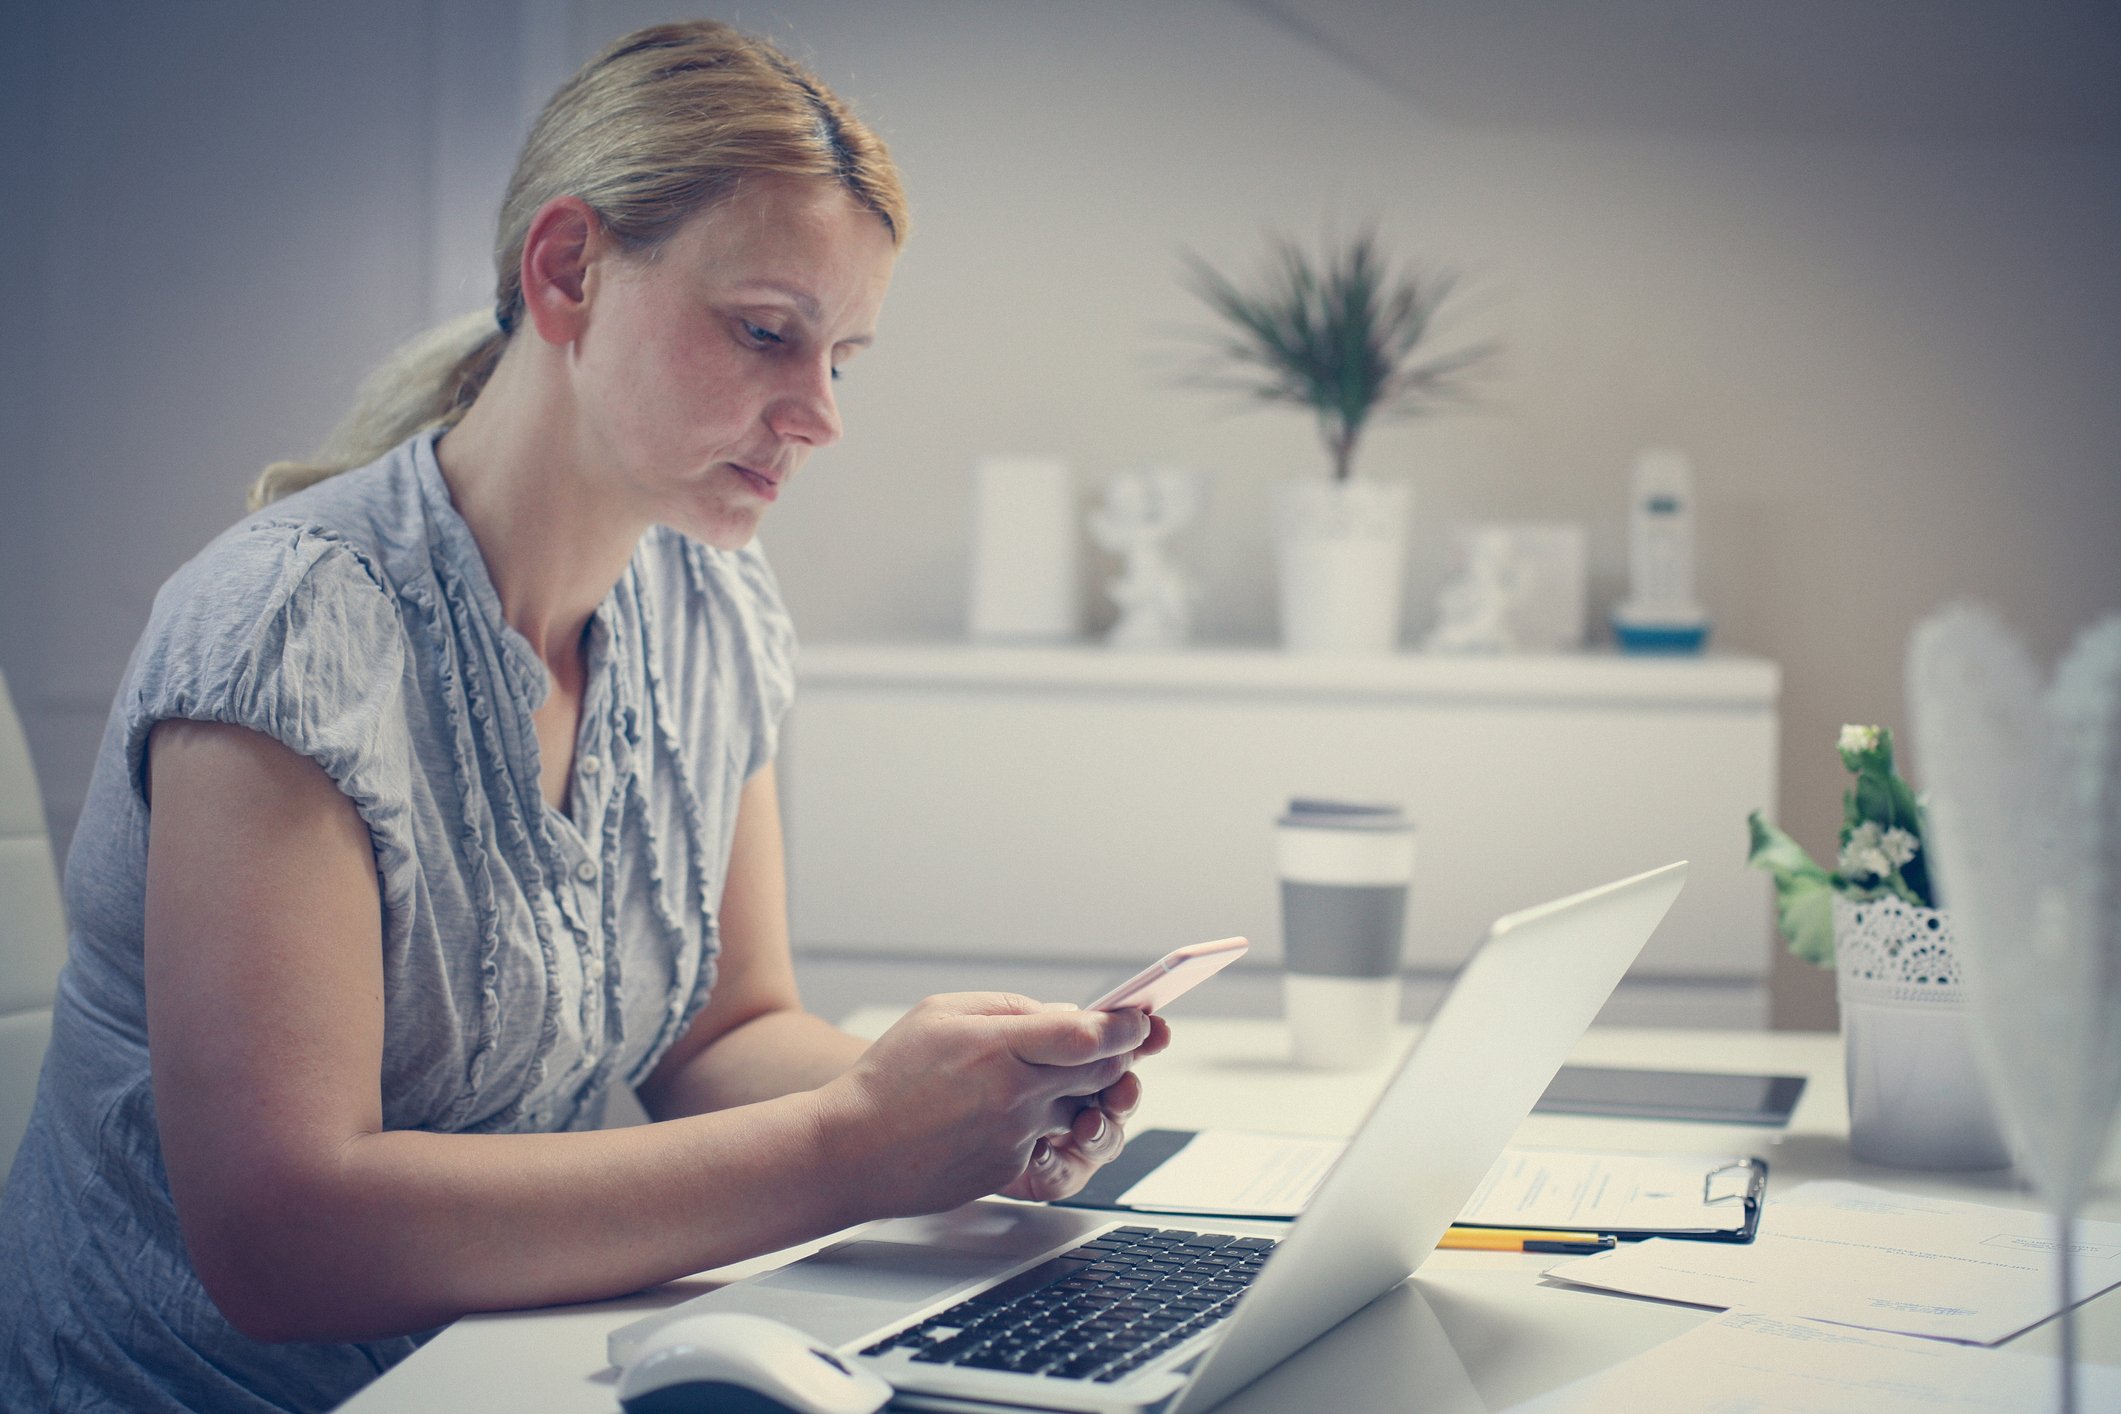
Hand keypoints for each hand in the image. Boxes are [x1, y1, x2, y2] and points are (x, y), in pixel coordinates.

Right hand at [818, 994, 1166, 1218]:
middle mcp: (1016, 1095)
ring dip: (1100, 1095)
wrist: (853, 1149)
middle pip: (1103, 1073)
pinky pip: (1059, 1145)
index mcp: (1000, 1047)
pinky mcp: (1012, 1171)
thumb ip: (1011, 1008)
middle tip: (1126, 1042)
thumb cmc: (891, 1076)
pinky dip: (1060, 1126)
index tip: (1141, 1019)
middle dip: (1122, 1056)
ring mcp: (1017, 1138)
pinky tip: (1043, 1113)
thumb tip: (1066, 1016)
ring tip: (1087, 1081)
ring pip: (1089, 1113)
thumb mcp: (942, 1012)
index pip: (1089, 1035)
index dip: (1127, 1027)